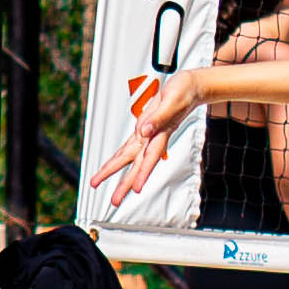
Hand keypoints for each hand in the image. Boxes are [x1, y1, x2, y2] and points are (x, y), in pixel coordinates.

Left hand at [91, 70, 200, 208]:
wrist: (189, 87)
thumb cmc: (183, 92)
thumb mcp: (172, 100)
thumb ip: (159, 117)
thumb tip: (144, 131)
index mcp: (161, 133)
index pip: (151, 157)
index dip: (143, 173)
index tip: (137, 189)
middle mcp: (153, 138)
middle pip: (137, 165)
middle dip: (125, 183)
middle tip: (114, 200)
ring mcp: (148, 135)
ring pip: (128, 157)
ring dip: (114, 171)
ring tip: (99, 182)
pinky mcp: (144, 128)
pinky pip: (128, 146)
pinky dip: (119, 156)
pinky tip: (111, 164)